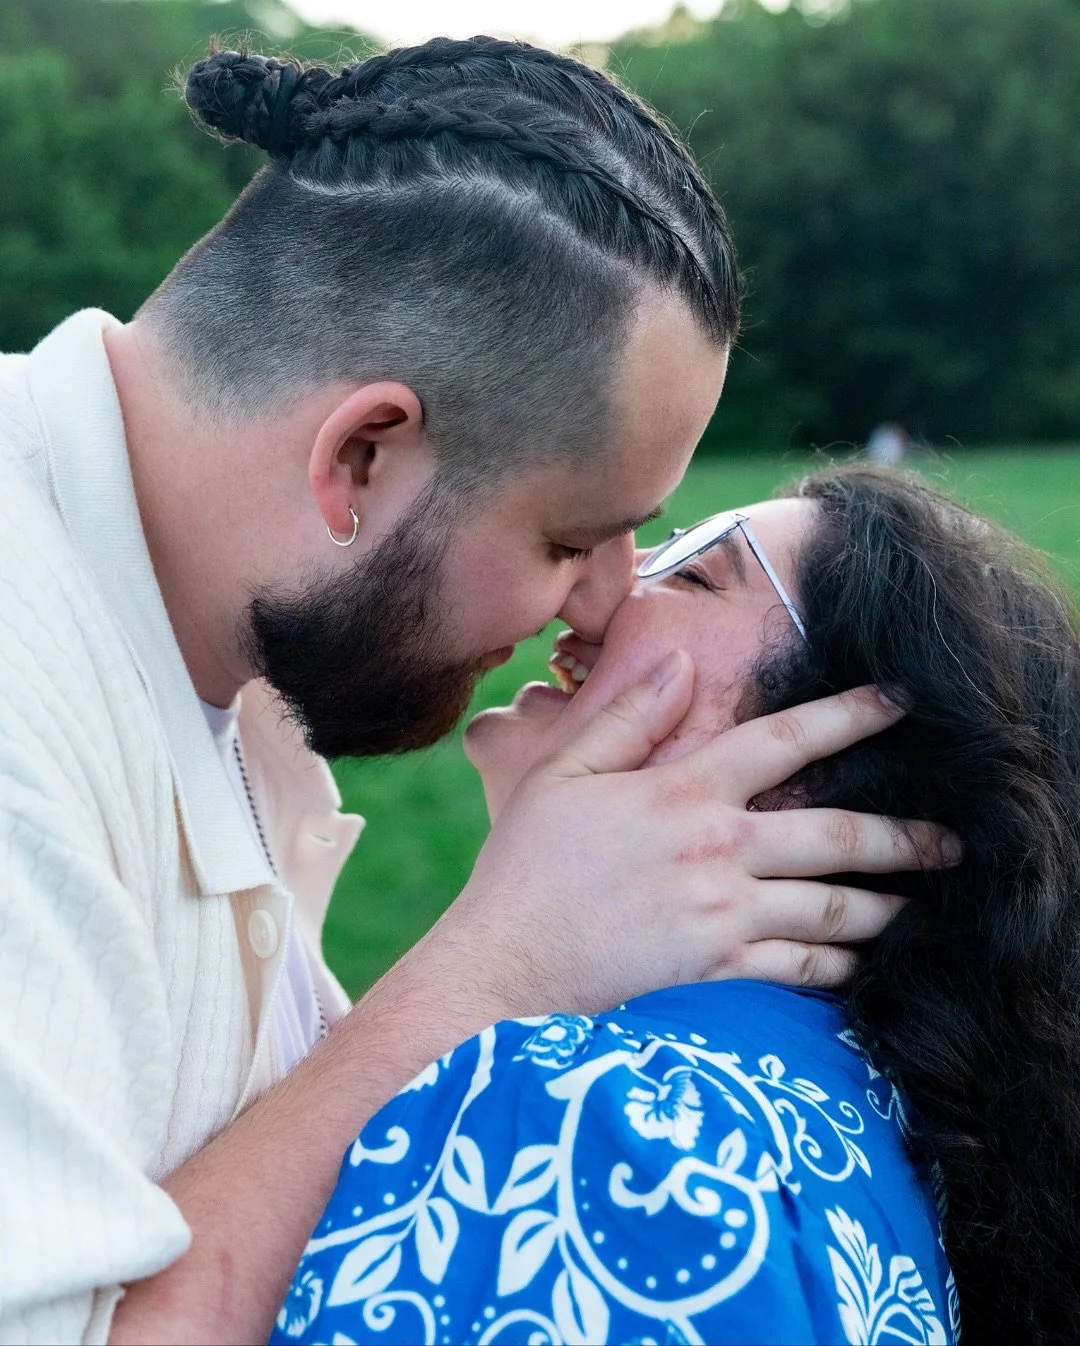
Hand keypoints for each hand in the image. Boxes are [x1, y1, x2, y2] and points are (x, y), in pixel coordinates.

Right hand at [443, 650, 957, 1014]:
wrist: (505, 964)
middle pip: (835, 834)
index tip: (899, 700)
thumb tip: (680, 663)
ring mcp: (722, 916)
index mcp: (683, 792)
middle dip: (903, 835)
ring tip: (921, 901)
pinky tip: (859, 962)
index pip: (783, 740)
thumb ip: (627, 717)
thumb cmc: (526, 867)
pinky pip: (798, 970)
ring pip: (830, 907)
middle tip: (951, 839)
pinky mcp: (716, 972)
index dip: (848, 714)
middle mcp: (717, 850)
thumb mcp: (563, 773)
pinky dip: (836, 965)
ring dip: (885, 904)